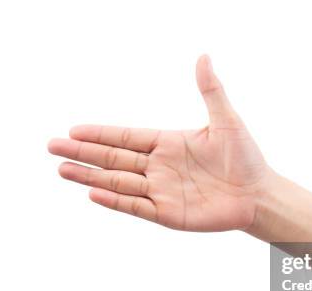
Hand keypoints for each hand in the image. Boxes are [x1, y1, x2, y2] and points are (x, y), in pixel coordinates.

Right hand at [48, 55, 270, 230]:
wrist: (259, 195)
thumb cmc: (245, 157)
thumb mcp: (226, 120)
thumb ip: (210, 90)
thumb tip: (203, 56)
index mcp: (168, 143)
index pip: (126, 137)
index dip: (100, 133)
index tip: (74, 129)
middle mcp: (159, 167)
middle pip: (113, 158)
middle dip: (83, 152)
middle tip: (52, 146)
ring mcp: (161, 191)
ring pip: (118, 182)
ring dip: (90, 176)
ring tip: (63, 169)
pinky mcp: (168, 214)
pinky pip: (137, 206)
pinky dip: (115, 200)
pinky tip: (94, 194)